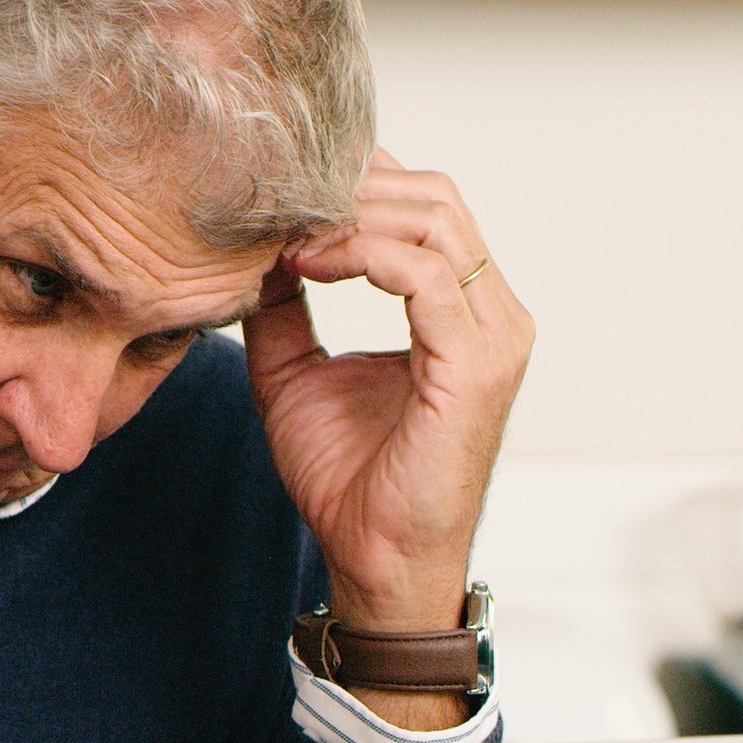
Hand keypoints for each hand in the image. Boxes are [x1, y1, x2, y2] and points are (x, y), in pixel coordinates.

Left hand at [243, 151, 533, 650]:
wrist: (374, 557)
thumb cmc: (347, 478)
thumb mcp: (294, 372)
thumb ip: (282, 307)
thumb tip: (251, 248)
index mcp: (460, 309)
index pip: (423, 206)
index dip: (355, 185)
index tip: (282, 194)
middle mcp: (490, 313)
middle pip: (434, 198)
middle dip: (353, 187)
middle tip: (280, 202)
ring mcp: (492, 336)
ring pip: (435, 222)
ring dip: (351, 215)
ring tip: (287, 233)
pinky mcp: (474, 364)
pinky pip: (426, 274)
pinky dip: (362, 255)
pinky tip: (306, 264)